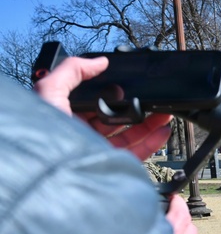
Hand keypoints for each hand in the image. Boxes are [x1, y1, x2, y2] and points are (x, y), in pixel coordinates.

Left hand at [33, 55, 172, 161]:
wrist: (50, 171)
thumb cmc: (42, 133)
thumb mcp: (49, 91)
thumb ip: (72, 71)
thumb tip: (100, 62)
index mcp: (66, 116)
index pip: (93, 102)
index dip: (112, 93)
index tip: (130, 85)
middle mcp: (83, 134)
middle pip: (115, 119)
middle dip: (137, 108)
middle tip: (154, 100)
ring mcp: (98, 150)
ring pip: (129, 135)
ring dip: (149, 124)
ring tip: (165, 114)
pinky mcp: (111, 165)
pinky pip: (136, 153)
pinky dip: (152, 142)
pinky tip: (162, 130)